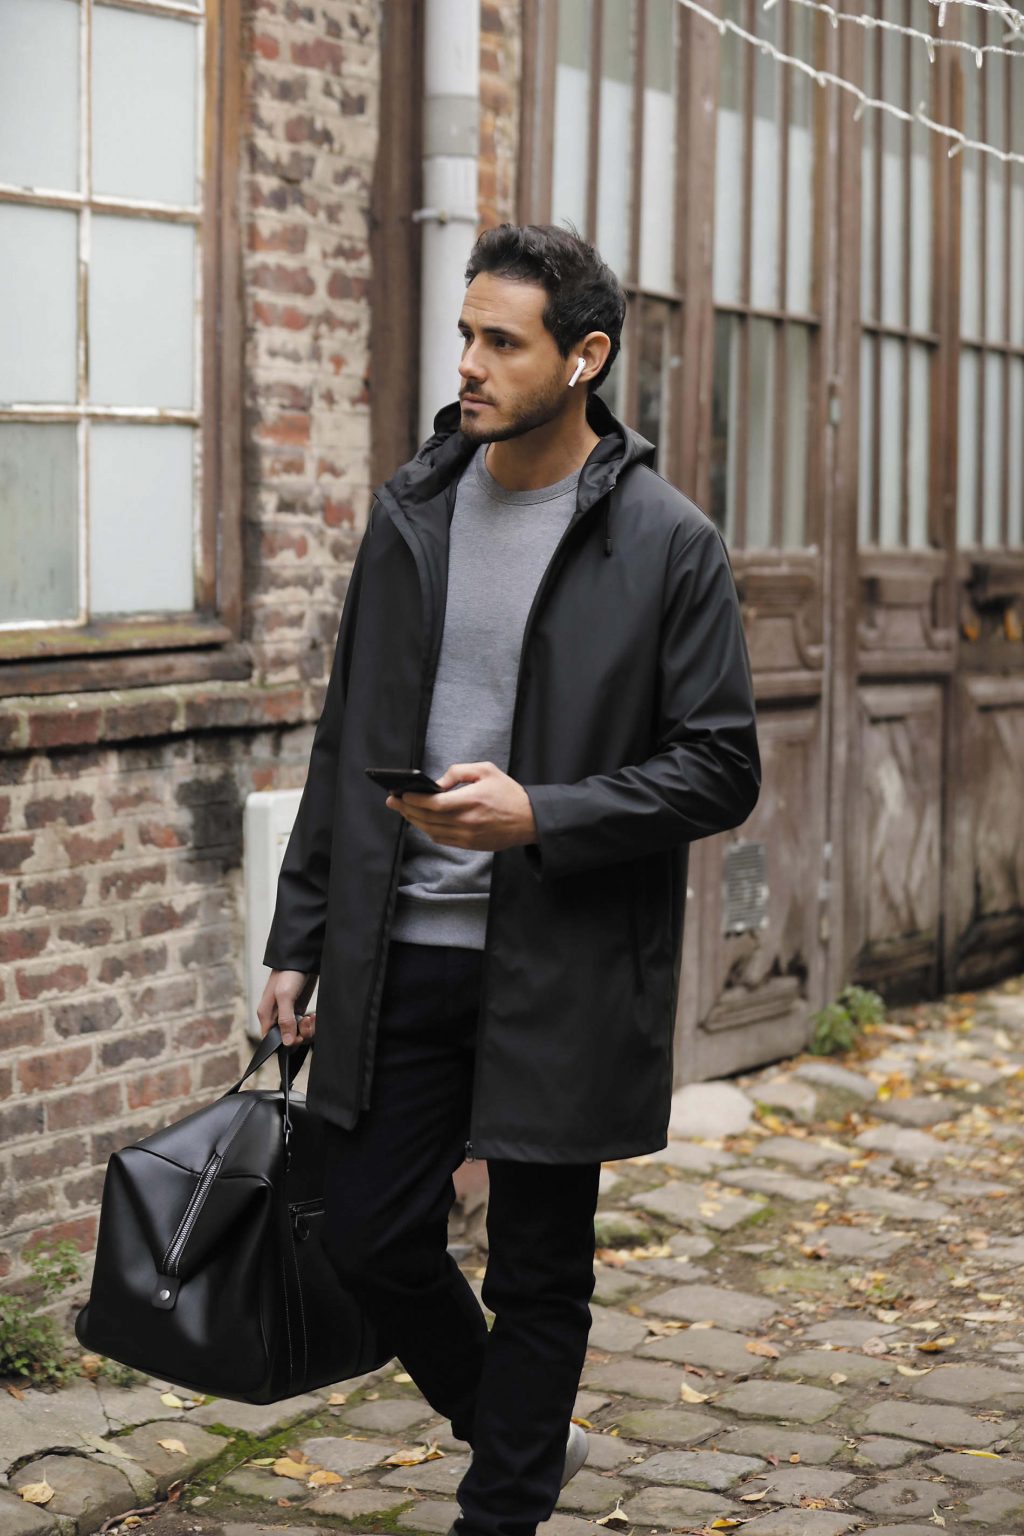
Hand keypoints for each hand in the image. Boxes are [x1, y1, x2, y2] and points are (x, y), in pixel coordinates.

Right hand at [257, 968, 316, 1045]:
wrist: (302, 958)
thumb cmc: (288, 973)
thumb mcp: (284, 995)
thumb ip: (285, 1020)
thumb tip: (287, 1043)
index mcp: (266, 1014)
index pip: (271, 1040)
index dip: (286, 1043)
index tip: (299, 1036)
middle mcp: (275, 1016)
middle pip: (286, 1039)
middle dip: (300, 1035)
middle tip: (307, 1022)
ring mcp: (288, 1013)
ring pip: (297, 1034)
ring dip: (307, 1029)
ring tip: (312, 1017)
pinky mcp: (299, 1010)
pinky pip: (303, 1026)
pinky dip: (311, 1024)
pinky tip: (314, 1016)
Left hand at [384, 761, 536, 851]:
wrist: (529, 819)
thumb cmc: (508, 792)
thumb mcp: (486, 770)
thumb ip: (458, 772)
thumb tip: (437, 784)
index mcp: (471, 800)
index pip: (434, 804)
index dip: (413, 801)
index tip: (400, 794)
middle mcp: (468, 821)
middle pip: (428, 819)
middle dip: (407, 809)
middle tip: (393, 801)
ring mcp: (468, 836)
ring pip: (432, 831)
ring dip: (414, 821)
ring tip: (404, 811)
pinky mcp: (470, 845)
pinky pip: (442, 840)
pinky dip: (428, 831)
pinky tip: (421, 822)